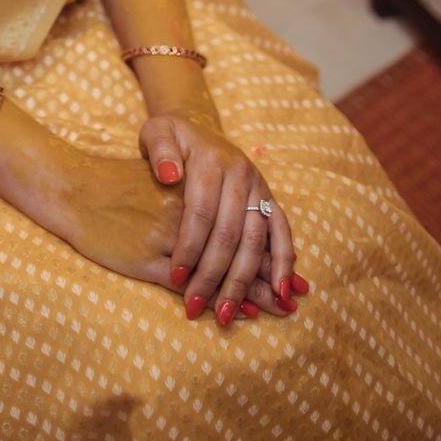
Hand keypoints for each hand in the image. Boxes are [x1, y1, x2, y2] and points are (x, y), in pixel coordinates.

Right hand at [49, 147, 293, 320]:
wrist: (77, 188)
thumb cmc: (124, 185)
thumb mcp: (167, 181)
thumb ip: (203, 198)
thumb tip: (249, 219)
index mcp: (198, 187)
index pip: (245, 223)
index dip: (272, 254)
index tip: (294, 279)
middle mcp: (186, 209)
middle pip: (238, 247)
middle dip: (265, 278)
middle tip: (289, 303)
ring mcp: (167, 236)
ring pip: (217, 267)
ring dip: (243, 292)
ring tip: (268, 311)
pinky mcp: (146, 257)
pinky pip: (188, 283)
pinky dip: (211, 296)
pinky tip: (229, 310)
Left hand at [138, 110, 300, 325]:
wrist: (196, 127)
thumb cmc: (170, 138)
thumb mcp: (156, 132)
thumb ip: (159, 150)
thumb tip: (169, 176)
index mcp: (211, 159)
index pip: (201, 211)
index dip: (189, 247)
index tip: (175, 278)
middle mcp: (240, 173)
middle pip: (229, 232)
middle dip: (212, 275)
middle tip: (194, 307)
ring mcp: (259, 186)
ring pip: (256, 240)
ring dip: (243, 280)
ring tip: (227, 313)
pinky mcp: (269, 197)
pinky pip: (282, 232)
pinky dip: (284, 263)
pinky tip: (279, 293)